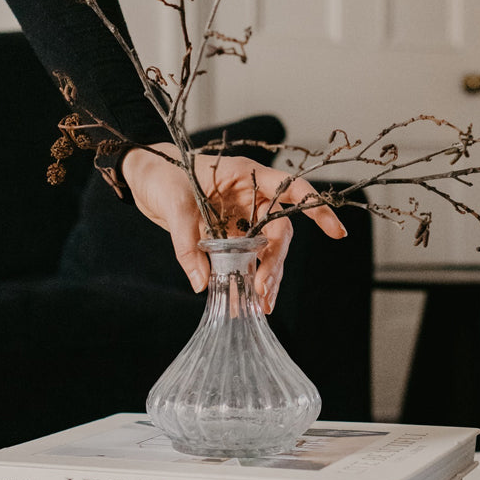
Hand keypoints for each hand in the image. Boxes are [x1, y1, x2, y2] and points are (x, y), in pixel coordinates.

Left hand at [121, 143, 346, 312]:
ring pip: (265, 249)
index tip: (335, 232)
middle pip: (279, 230)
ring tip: (260, 306)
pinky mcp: (228, 233)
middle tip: (263, 290)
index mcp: (247, 175)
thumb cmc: (161, 174)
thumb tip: (203, 284)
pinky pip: (245, 258)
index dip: (316, 208)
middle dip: (275, 262)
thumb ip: (188, 243)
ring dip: (265, 276)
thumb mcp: (174, 205)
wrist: (143, 176)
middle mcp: (251, 196)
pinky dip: (246, 279)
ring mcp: (241, 216)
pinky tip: (247, 302)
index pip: (292, 189)